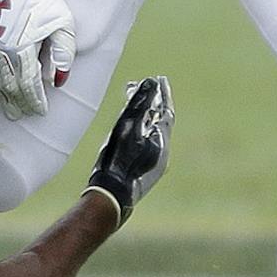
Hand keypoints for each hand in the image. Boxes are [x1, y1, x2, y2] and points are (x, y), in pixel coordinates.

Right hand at [0, 0, 75, 118]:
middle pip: (8, 85)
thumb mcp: (62, 21)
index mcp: (23, 48)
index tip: (40, 111)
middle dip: (15, 102)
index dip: (34, 100)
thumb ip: (62, 52)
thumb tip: (58, 80)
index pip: (28, 83)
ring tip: (0, 110)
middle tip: (19, 116)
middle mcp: (2, 50)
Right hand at [86, 76, 173, 224]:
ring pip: (151, 134)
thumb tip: (152, 82)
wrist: (110, 197)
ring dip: (144, 117)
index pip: (166, 111)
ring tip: (134, 104)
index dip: (162, 94)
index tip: (160, 79)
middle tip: (145, 87)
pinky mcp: (142, 172)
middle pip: (159, 122)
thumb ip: (139, 104)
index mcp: (162, 142)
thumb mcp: (128, 127)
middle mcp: (161, 154)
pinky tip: (130, 130)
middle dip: (152, 103)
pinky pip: (145, 144)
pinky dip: (139, 131)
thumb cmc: (118, 161)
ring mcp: (153, 165)